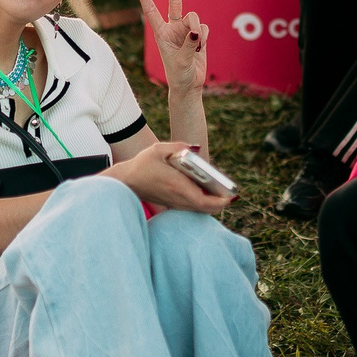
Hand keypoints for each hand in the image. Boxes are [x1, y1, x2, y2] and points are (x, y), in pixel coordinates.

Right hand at [108, 138, 233, 212]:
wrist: (124, 181)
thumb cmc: (141, 164)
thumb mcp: (159, 149)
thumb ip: (180, 146)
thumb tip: (197, 148)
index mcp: (177, 186)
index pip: (204, 201)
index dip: (221, 201)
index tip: (232, 196)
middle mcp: (177, 198)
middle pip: (205, 209)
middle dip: (220, 204)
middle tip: (231, 194)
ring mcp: (174, 204)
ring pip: (199, 210)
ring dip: (212, 204)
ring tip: (222, 193)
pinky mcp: (171, 204)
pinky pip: (191, 208)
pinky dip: (202, 203)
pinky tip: (206, 193)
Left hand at [136, 0, 208, 96]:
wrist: (189, 85)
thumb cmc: (179, 75)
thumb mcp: (181, 61)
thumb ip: (190, 44)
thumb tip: (198, 30)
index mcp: (161, 33)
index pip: (151, 11)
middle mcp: (172, 28)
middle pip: (175, 2)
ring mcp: (186, 30)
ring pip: (195, 18)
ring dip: (198, 31)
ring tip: (197, 47)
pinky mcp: (198, 35)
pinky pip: (204, 28)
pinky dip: (205, 37)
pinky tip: (201, 48)